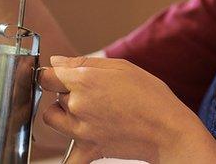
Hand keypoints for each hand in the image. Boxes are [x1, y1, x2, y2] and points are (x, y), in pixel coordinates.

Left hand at [39, 56, 215, 163]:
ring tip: (88, 112)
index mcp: (85, 80)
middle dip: (67, 92)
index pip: (47, 75)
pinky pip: (67, 158)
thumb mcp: (120, 66)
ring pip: (53, 119)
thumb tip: (56, 61)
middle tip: (93, 93)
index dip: (55, 74)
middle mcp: (78, 105)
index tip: (64, 76)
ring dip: (64, 114)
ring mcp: (81, 130)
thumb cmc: (150, 95)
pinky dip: (69, 153)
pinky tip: (81, 141)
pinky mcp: (88, 149)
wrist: (169, 130)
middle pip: (54, 96)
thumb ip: (82, 62)